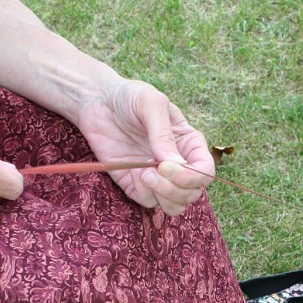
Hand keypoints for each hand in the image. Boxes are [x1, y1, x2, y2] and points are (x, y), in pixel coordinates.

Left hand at [73, 79, 214, 215]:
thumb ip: (163, 133)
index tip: (166, 166)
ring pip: (175, 205)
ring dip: (162, 197)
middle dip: (174, 189)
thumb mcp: (150, 103)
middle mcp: (178, 164)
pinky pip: (149, 202)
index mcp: (189, 143)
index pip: (205, 171)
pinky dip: (144, 195)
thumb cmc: (129, 97)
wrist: (97, 102)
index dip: (191, 176)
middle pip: (192, 193)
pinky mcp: (136, 184)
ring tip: (144, 175)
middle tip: (150, 172)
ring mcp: (158, 176)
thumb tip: (176, 164)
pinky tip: (134, 175)